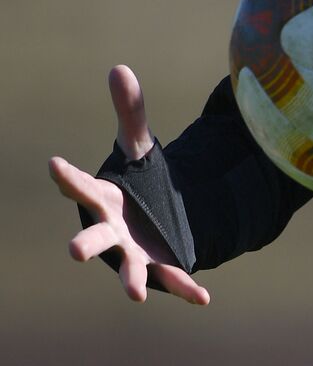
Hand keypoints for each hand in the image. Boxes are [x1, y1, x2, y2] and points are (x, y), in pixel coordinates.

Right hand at [49, 65, 209, 305]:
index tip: (55, 163)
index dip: (68, 177)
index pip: (83, 187)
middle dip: (86, 245)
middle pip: (96, 238)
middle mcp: (112, 232)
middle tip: (73, 251)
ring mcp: (134, 253)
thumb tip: (119, 68)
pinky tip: (204, 297)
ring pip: (130, 268)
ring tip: (134, 293)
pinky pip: (175, 279)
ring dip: (132, 280)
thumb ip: (131, 113)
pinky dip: (187, 289)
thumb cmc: (135, 185)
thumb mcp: (138, 147)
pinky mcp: (161, 266)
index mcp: (104, 200)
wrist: (151, 221)